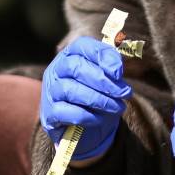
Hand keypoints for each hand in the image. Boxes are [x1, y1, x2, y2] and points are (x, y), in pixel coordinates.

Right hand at [39, 37, 131, 161]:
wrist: (86, 129)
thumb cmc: (98, 97)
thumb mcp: (109, 80)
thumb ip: (112, 68)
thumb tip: (116, 68)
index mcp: (70, 56)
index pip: (82, 45)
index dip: (102, 56)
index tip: (119, 72)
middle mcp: (56, 70)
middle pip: (75, 66)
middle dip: (103, 80)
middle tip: (124, 92)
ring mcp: (50, 91)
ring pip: (70, 89)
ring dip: (99, 99)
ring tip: (117, 107)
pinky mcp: (49, 114)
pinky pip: (66, 112)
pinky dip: (87, 116)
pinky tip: (100, 119)